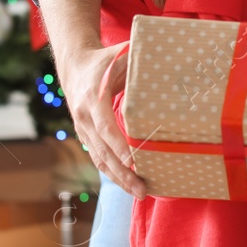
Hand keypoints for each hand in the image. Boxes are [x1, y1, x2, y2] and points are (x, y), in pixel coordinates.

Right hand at [59, 40, 146, 196]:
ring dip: (119, 179)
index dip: (119, 145)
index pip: (105, 126)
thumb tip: (171, 57)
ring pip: (99, 159)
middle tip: (142, 189)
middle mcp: (84, 116)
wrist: (75, 66)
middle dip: (122, 172)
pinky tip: (128, 184)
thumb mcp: (121, 53)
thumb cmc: (106, 60)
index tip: (134, 162)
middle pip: (103, 150)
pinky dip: (113, 173)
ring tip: (140, 193)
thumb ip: (142, 56)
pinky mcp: (85, 136)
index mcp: (93, 96)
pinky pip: (98, 158)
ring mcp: (82, 129)